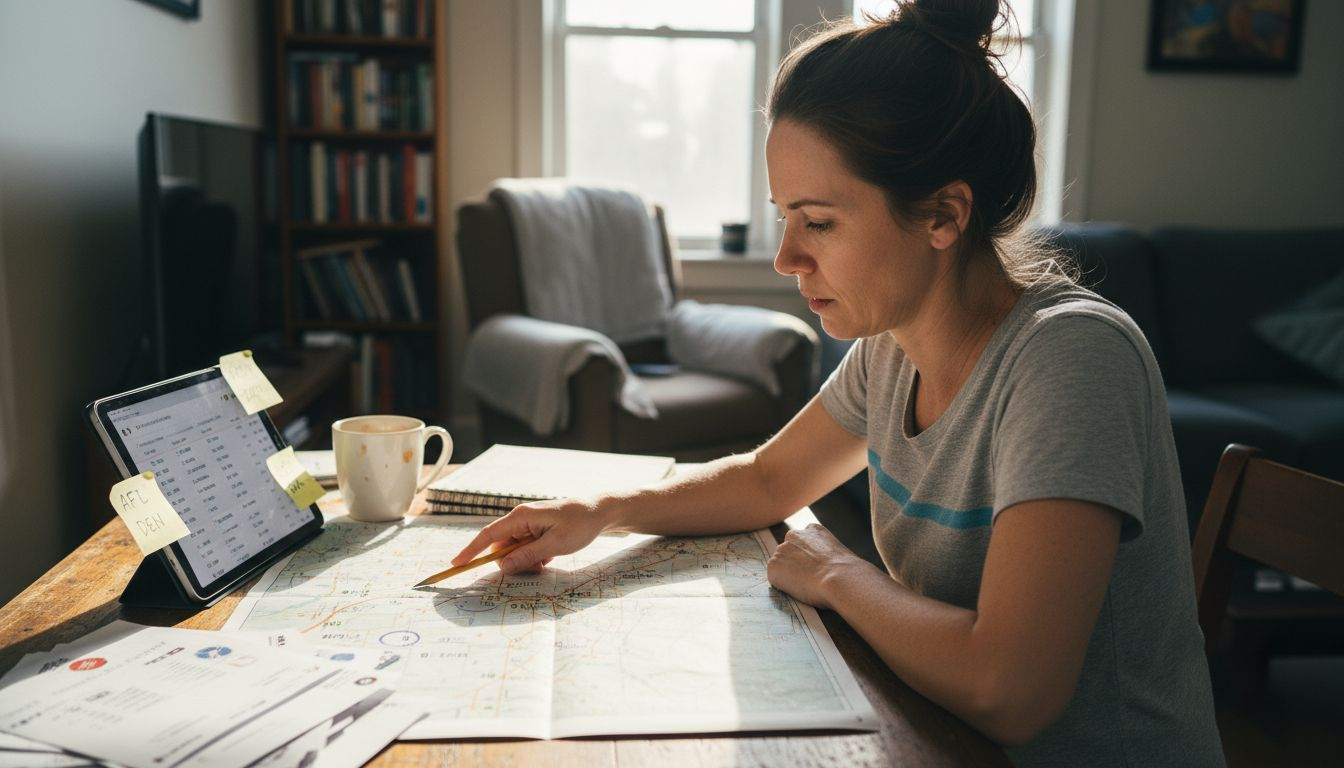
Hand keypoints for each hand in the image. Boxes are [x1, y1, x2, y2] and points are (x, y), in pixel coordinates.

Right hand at [451, 496, 611, 573]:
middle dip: (513, 562)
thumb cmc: (580, 524)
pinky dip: (535, 557)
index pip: (488, 535)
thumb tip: (502, 565)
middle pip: (501, 547)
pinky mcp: (536, 531)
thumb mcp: (554, 544)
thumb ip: (527, 556)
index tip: (456, 563)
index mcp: (521, 516)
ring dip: (526, 561)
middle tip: (537, 566)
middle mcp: (521, 519)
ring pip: (514, 551)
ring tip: (548, 559)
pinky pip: (525, 550)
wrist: (600, 512)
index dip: (471, 550)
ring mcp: (528, 525)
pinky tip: (551, 555)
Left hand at [767, 523, 867, 609]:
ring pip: (781, 564)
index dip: (808, 557)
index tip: (814, 567)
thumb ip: (825, 554)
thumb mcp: (838, 553)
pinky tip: (798, 589)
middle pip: (788, 551)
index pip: (803, 542)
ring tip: (805, 585)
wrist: (840, 578)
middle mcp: (793, 535)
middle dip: (794, 564)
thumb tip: (824, 566)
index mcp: (813, 530)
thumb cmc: (846, 572)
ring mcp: (781, 550)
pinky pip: (775, 578)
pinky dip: (783, 585)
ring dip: (788, 574)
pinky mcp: (773, 566)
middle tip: (807, 578)